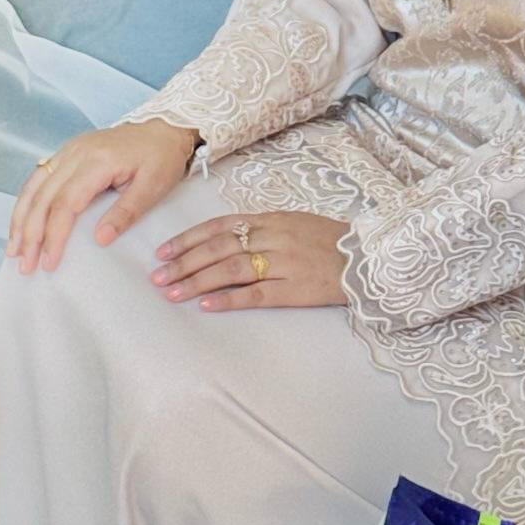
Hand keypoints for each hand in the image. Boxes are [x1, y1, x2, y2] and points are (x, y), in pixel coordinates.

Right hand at [6, 118, 199, 274]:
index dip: (54, 234)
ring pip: (34, 186)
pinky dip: (26, 201)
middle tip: (25, 264)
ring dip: (21, 218)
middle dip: (30, 233)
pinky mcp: (67, 152)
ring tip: (13, 248)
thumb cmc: (161, 158)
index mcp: (97, 161)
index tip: (49, 262)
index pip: (66, 203)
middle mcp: (76, 153)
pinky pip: (39, 177)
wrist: (163, 127)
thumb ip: (125, 213)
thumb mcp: (153, 187)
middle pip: (43, 196)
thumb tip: (99, 240)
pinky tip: (21, 221)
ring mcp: (69, 150)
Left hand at [151, 209, 347, 311]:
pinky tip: (206, 305)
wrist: (368, 257)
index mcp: (269, 219)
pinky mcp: (294, 289)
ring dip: (197, 281)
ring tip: (172, 292)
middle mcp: (272, 237)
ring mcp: (283, 263)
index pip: (219, 226)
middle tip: (157, 275)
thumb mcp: (293, 222)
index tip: (162, 250)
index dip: (188, 238)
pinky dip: (228, 299)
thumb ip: (261, 228)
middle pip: (218, 248)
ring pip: (230, 270)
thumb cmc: (328, 240)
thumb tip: (224, 238)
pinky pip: (255, 294)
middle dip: (184, 262)